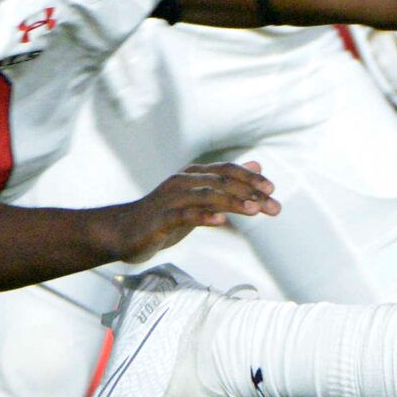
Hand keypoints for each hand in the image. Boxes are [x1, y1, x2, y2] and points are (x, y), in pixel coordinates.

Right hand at [107, 160, 277, 263]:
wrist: (122, 231)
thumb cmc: (163, 215)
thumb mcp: (198, 197)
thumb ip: (227, 183)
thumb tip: (256, 164)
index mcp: (193, 175)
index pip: (226, 170)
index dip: (250, 178)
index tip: (273, 189)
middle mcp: (183, 182)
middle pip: (221, 181)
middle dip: (250, 192)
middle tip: (274, 205)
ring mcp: (170, 200)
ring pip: (206, 196)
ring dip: (233, 202)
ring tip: (254, 209)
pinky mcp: (160, 219)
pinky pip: (184, 215)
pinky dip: (203, 216)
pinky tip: (221, 220)